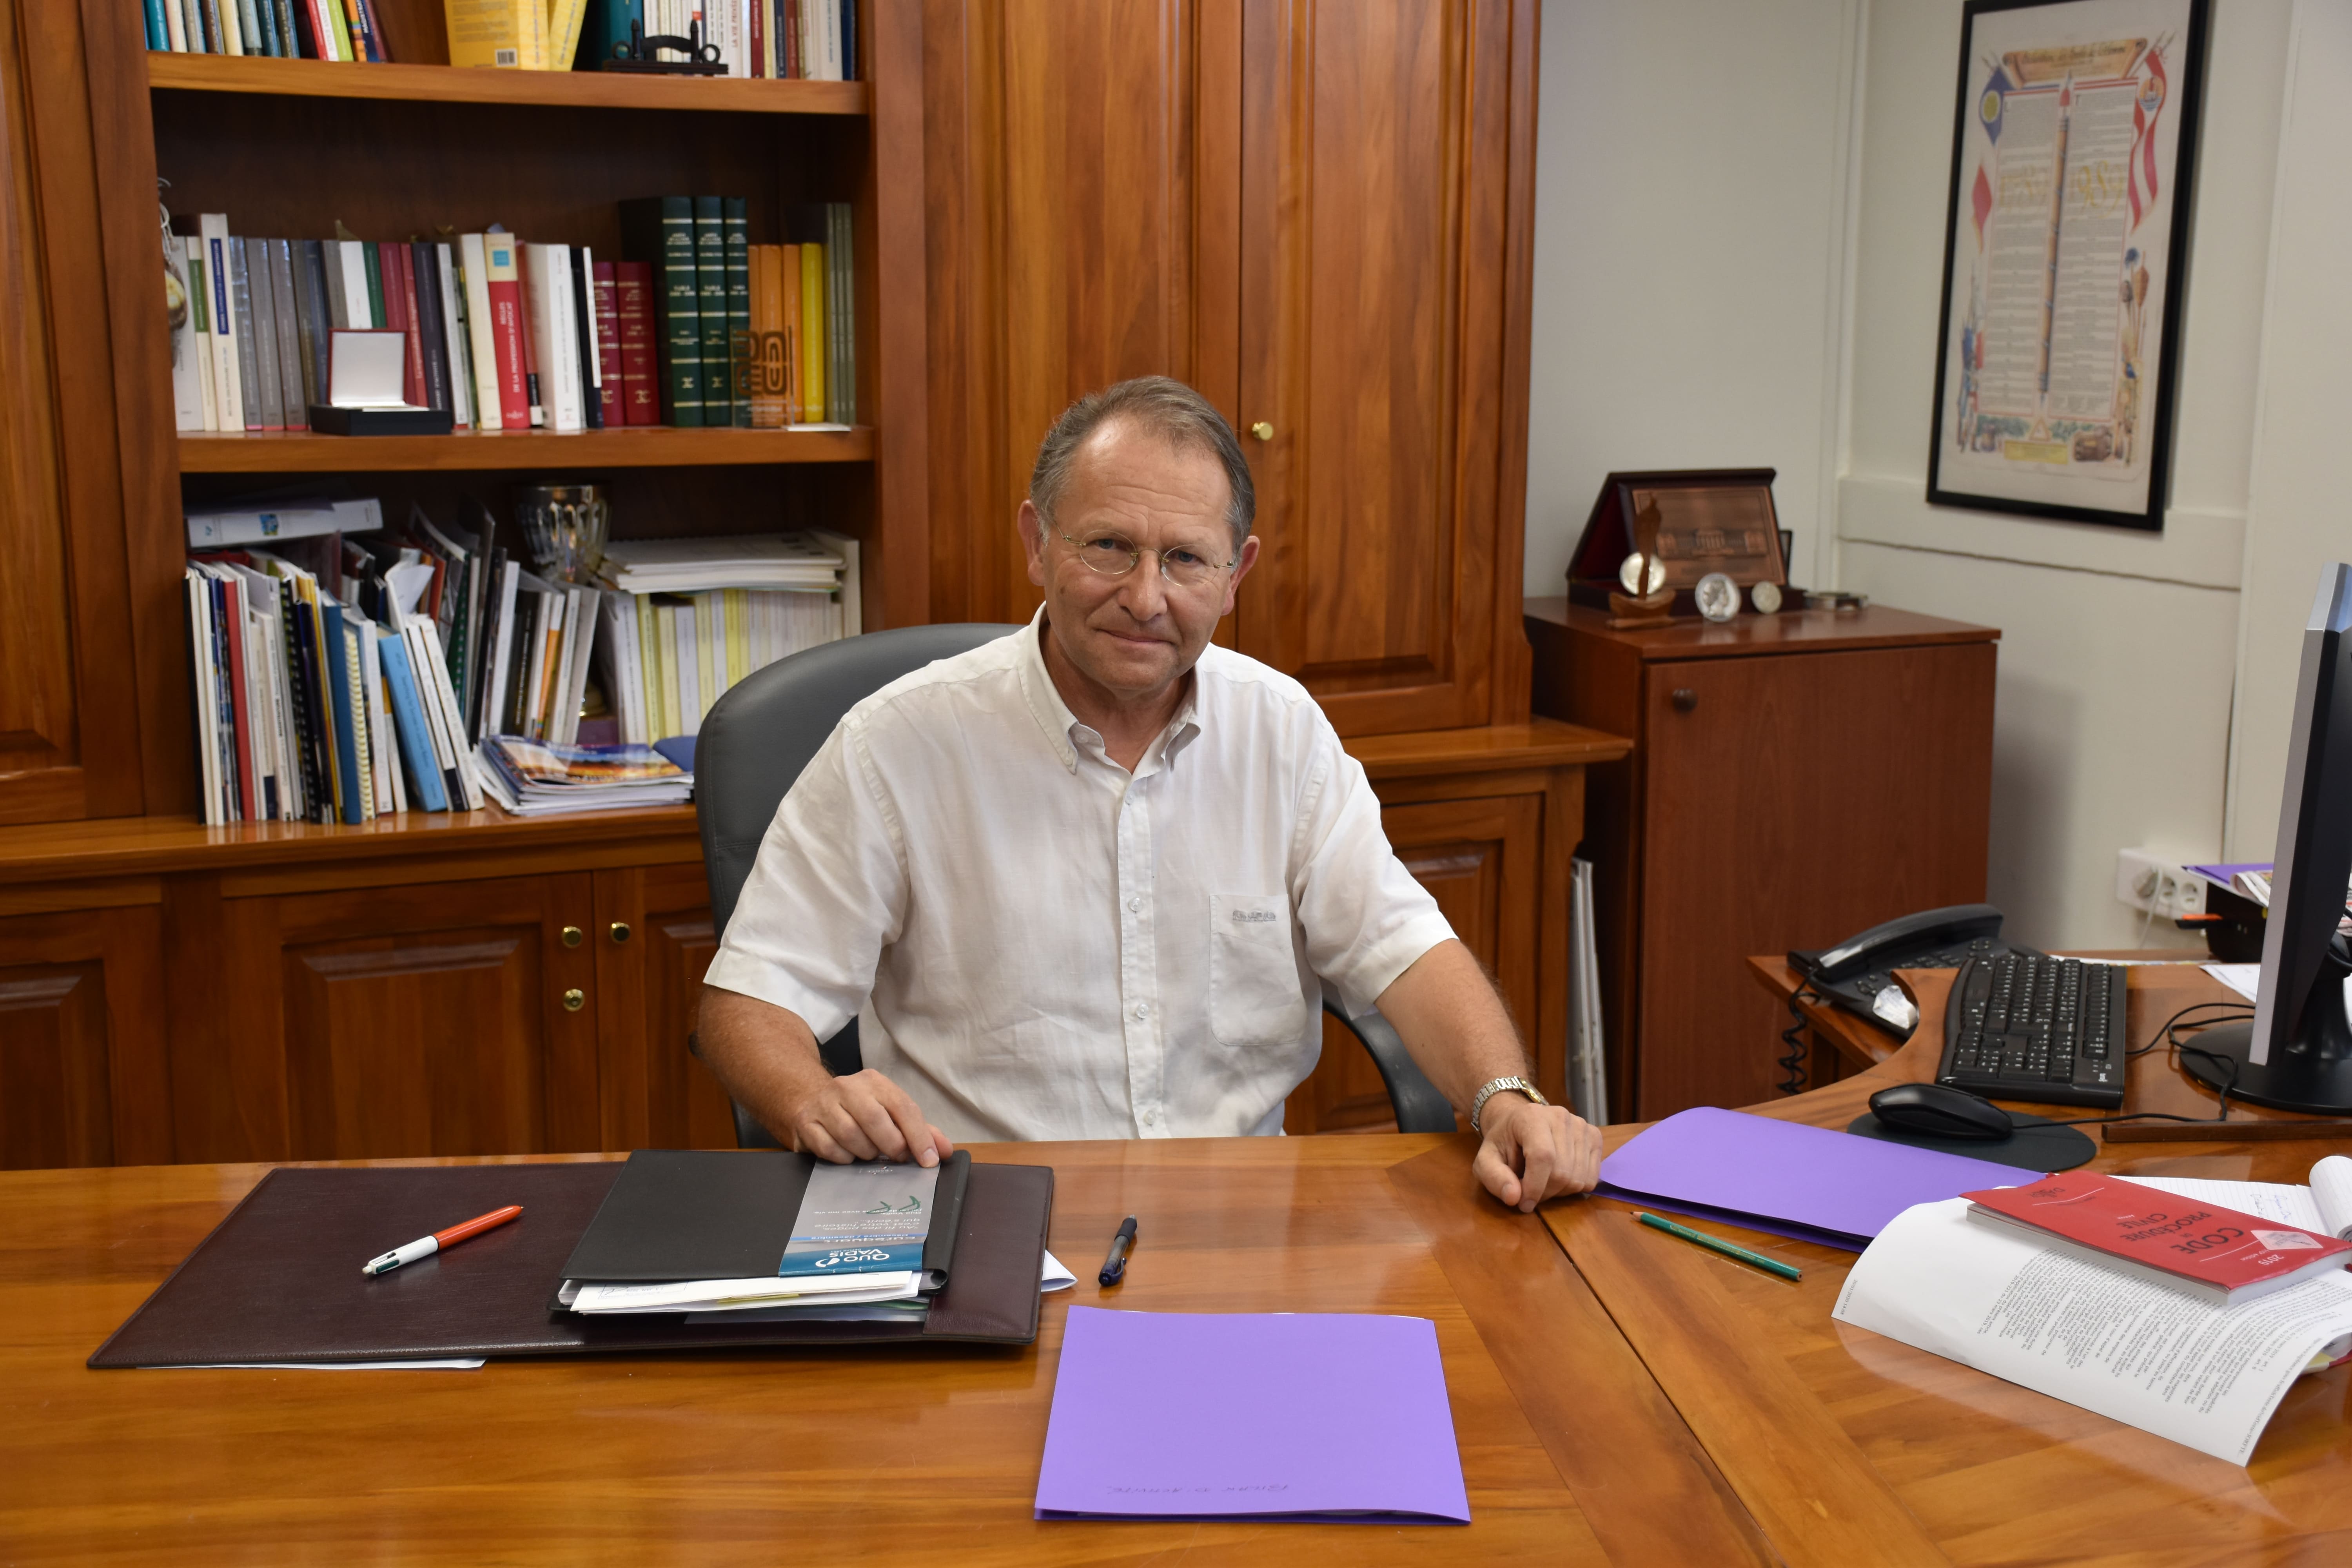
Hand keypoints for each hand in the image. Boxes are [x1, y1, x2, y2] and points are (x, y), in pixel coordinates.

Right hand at [776, 1066, 954, 1167]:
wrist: (808, 1099)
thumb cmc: (858, 1110)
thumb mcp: (889, 1111)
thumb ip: (919, 1130)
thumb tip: (944, 1150)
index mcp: (874, 1082)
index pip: (903, 1107)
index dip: (919, 1136)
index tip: (930, 1160)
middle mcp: (847, 1088)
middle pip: (875, 1120)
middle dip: (891, 1145)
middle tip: (897, 1157)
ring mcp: (823, 1104)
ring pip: (850, 1136)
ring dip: (866, 1152)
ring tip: (870, 1153)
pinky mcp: (806, 1123)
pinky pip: (829, 1149)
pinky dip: (843, 1158)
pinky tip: (848, 1155)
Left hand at [1472, 1094, 1600, 1211]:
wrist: (1521, 1124)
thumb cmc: (1504, 1143)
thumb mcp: (1486, 1160)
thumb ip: (1493, 1177)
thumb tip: (1514, 1198)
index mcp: (1531, 1116)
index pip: (1542, 1157)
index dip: (1534, 1187)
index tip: (1523, 1204)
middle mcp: (1561, 1116)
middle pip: (1562, 1172)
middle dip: (1544, 1193)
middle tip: (1529, 1193)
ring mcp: (1581, 1126)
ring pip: (1578, 1179)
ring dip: (1558, 1192)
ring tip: (1542, 1182)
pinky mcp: (1595, 1137)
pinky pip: (1591, 1179)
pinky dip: (1574, 1188)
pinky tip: (1558, 1177)